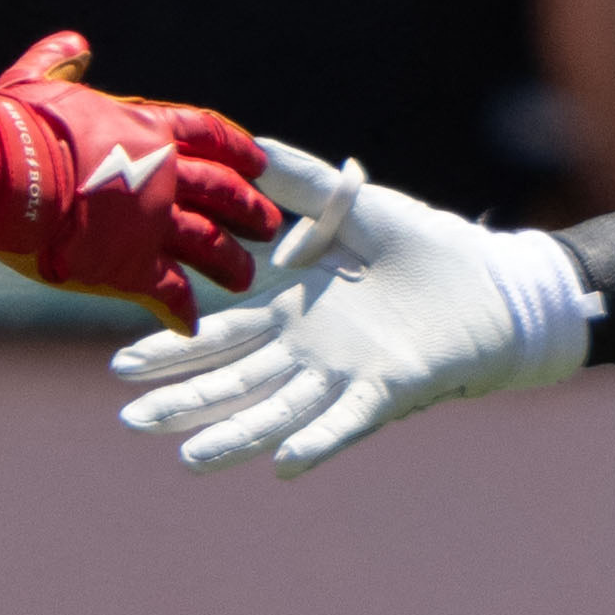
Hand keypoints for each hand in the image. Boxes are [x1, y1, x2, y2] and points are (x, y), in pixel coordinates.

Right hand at [0, 32, 277, 327]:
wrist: (4, 173)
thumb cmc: (16, 124)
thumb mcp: (39, 80)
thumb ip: (62, 62)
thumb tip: (76, 44)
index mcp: (146, 128)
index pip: (210, 135)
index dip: (239, 150)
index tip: (259, 165)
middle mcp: (163, 175)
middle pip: (224, 194)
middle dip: (249, 211)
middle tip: (268, 226)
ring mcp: (152, 223)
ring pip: (208, 246)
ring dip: (229, 263)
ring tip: (243, 277)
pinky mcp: (130, 266)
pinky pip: (168, 291)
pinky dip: (181, 309)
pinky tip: (188, 323)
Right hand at [110, 146, 593, 475]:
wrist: (492, 280)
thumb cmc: (424, 247)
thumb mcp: (351, 209)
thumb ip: (301, 186)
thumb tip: (249, 151)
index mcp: (295, 314)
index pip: (220, 338)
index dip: (174, 351)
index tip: (123, 365)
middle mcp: (311, 354)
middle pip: (234, 383)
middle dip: (183, 402)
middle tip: (131, 422)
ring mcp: (347, 375)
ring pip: (278, 411)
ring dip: (235, 435)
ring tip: (191, 459)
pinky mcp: (391, 389)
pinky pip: (347, 421)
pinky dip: (317, 442)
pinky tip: (284, 463)